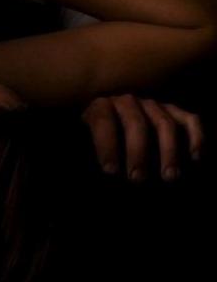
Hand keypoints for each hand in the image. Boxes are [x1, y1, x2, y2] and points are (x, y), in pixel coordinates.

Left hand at [82, 95, 203, 181]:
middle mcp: (127, 102)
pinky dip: (195, 137)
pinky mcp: (173, 111)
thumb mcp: (84, 149)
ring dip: (168, 151)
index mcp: (100, 107)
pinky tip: (195, 158)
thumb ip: (88, 156)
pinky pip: (189, 120)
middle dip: (137, 152)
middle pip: (136, 123)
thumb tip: (95, 172)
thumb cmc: (98, 146)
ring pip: (164, 123)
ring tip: (168, 177)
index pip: (103, 120)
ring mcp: (152, 105)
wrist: (112, 133)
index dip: (106, 145)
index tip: (111, 171)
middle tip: (138, 179)